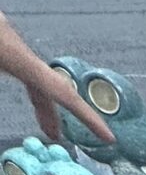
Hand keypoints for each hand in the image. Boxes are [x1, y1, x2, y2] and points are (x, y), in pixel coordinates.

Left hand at [0, 10, 112, 146]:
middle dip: (53, 112)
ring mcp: (4, 35)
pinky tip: (18, 86)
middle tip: (58, 139)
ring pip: (29, 73)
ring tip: (46, 126)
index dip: (86, 115)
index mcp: (12, 54)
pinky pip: (15, 63)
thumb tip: (43, 92)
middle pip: (45, 83)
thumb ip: (5, 68)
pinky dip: (24, 82)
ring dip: (38, 100)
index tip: (107, 136)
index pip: (58, 91)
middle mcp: (13, 44)